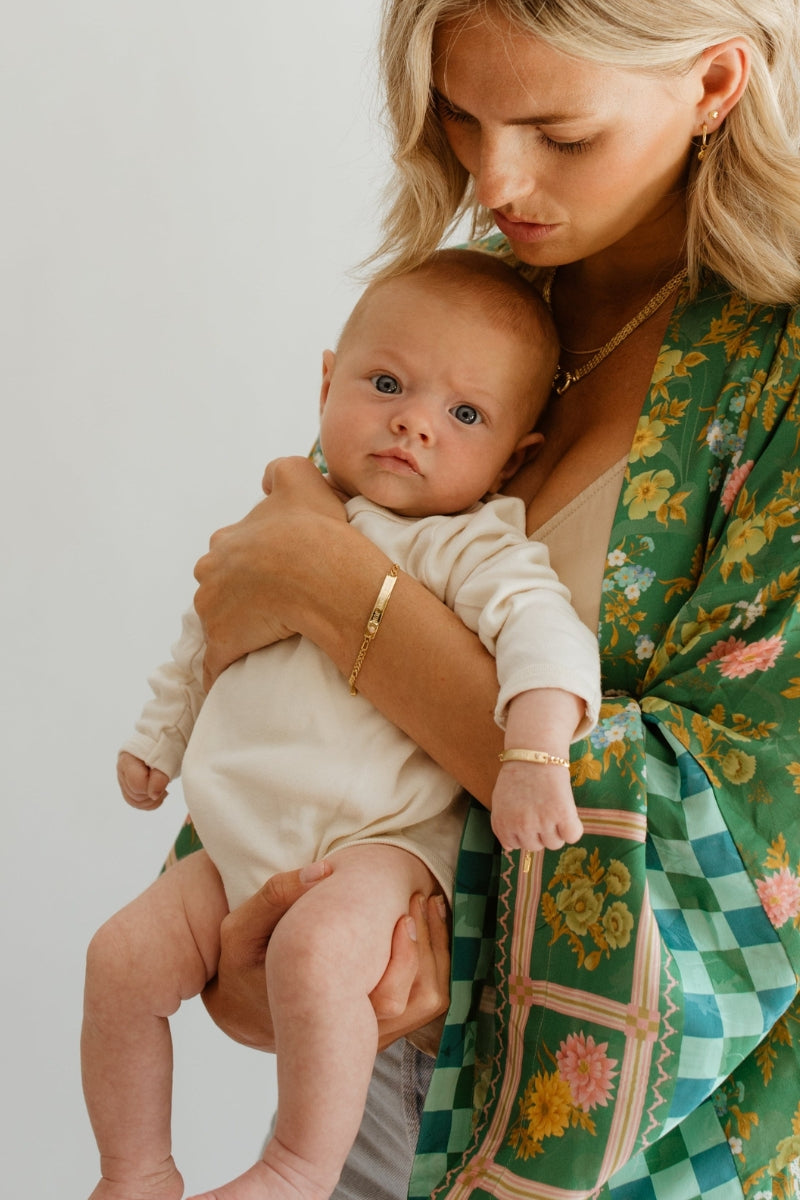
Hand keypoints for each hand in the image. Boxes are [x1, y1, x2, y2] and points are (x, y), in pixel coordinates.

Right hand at [117, 751, 168, 810]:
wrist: (164, 742)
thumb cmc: (165, 748)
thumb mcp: (166, 759)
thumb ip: (159, 777)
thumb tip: (153, 795)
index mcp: (127, 760)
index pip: (137, 784)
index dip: (153, 786)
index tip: (165, 779)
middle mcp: (122, 770)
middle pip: (135, 795)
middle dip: (153, 793)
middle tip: (166, 783)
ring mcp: (125, 780)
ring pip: (134, 802)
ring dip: (152, 800)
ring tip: (163, 790)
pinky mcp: (130, 787)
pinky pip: (137, 803)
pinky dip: (151, 802)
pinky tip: (159, 794)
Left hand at [193, 457, 347, 688]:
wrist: (323, 573)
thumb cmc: (315, 529)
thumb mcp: (301, 479)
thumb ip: (280, 470)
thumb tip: (265, 481)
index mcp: (226, 541)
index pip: (231, 554)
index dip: (254, 564)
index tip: (277, 575)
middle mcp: (210, 573)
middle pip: (218, 589)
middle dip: (237, 598)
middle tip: (274, 608)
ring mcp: (213, 611)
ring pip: (218, 624)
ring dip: (236, 632)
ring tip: (266, 641)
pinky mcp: (222, 645)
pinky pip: (217, 664)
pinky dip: (222, 671)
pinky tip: (232, 680)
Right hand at [201, 865, 450, 1053]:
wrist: (242, 1006)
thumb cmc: (241, 966)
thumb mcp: (240, 931)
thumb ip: (276, 897)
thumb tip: (324, 870)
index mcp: (321, 1012)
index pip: (386, 1002)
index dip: (408, 960)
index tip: (406, 911)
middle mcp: (349, 1030)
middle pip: (417, 1003)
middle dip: (432, 948)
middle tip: (425, 898)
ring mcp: (366, 1030)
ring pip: (425, 1004)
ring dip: (438, 955)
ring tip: (432, 905)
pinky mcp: (375, 1023)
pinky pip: (420, 1001)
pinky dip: (431, 963)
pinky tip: (425, 925)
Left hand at [491, 762, 583, 852]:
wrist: (534, 753)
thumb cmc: (517, 775)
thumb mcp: (500, 801)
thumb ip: (502, 824)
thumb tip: (509, 847)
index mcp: (503, 824)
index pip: (515, 846)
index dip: (523, 832)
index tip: (527, 816)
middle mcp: (521, 827)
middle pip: (536, 847)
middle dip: (540, 832)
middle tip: (541, 810)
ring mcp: (542, 822)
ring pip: (555, 844)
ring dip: (557, 830)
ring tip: (553, 807)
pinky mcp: (562, 814)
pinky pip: (572, 836)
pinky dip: (573, 828)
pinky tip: (567, 813)